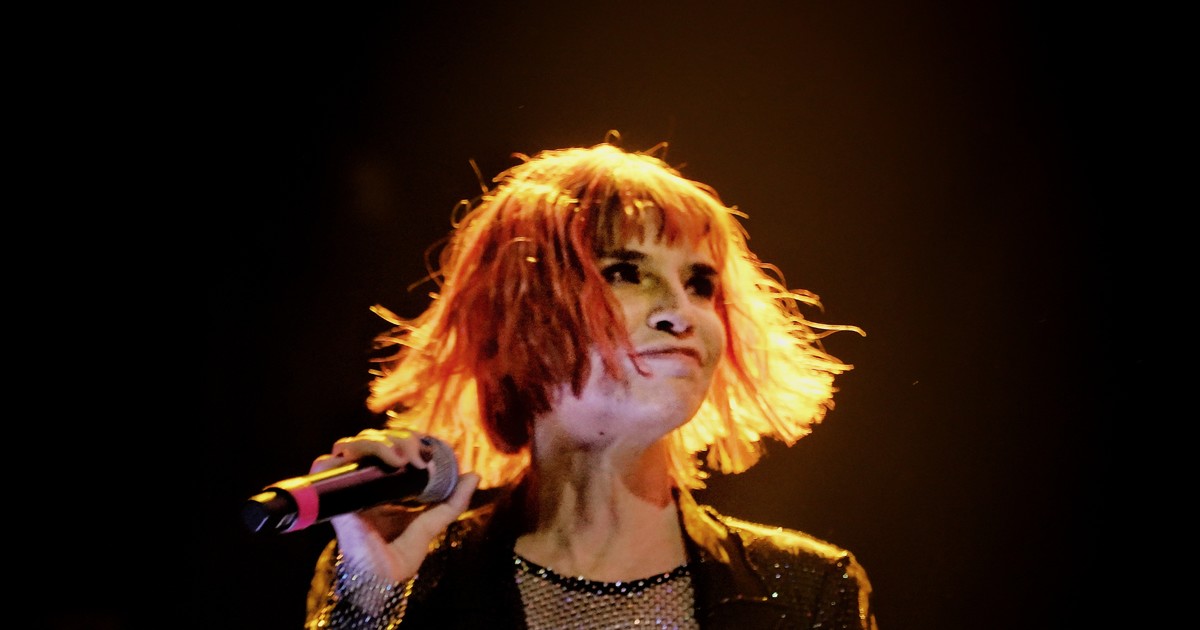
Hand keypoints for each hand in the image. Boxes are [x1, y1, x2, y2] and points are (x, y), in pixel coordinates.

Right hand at [309, 428, 479, 582]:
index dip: (409, 437)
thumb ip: (453, 502)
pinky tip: (368, 462)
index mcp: (385, 484)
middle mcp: (365, 481)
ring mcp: (348, 487)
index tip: (429, 448)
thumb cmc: (399, 557)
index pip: (392, 444)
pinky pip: (325, 463)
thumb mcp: (431, 524)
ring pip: (355, 443)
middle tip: (418, 457)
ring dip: (379, 443)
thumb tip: (473, 475)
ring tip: (400, 460)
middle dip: (401, 439)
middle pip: (376, 439)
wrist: (379, 580)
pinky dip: (342, 453)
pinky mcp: (333, 496)